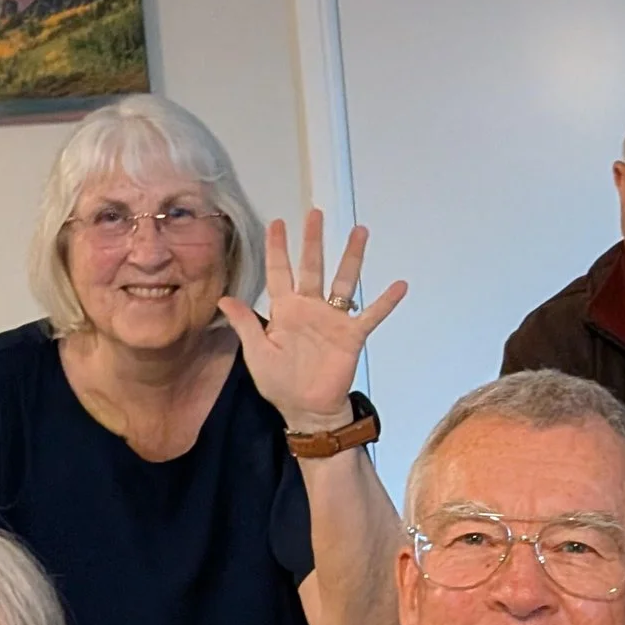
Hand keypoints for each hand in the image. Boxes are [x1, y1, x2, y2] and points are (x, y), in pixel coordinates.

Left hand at [220, 209, 407, 432]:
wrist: (307, 410)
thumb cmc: (280, 384)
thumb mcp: (257, 353)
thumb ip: (246, 324)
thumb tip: (225, 298)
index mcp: (285, 311)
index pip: (279, 272)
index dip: (277, 248)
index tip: (277, 223)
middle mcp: (310, 308)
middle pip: (312, 266)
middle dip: (312, 240)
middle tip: (315, 213)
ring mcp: (333, 320)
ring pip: (344, 281)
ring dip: (352, 256)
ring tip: (360, 231)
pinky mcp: (352, 335)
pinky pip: (372, 314)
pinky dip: (385, 301)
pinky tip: (399, 285)